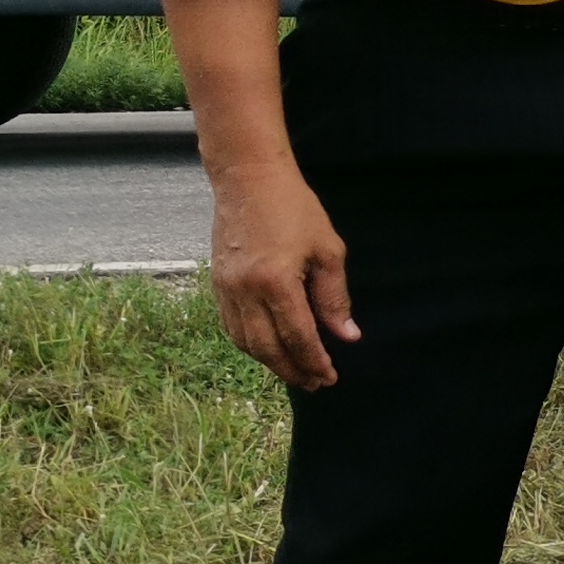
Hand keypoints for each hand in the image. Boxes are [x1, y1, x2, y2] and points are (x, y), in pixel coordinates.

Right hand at [208, 156, 358, 388]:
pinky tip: (269, 349)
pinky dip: (250, 344)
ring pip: (245, 341)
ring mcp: (226, 288)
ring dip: (270, 362)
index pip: (297, 336)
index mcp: (276, 282)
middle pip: (267, 347)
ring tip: (295, 372)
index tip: (329, 377)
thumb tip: (347, 336)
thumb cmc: (295, 210)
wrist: (249, 180)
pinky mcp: (217, 283)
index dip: (314, 361)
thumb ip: (335, 298)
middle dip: (292, 370)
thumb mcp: (328, 251)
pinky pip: (232, 326)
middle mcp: (245, 290)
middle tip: (315, 383)